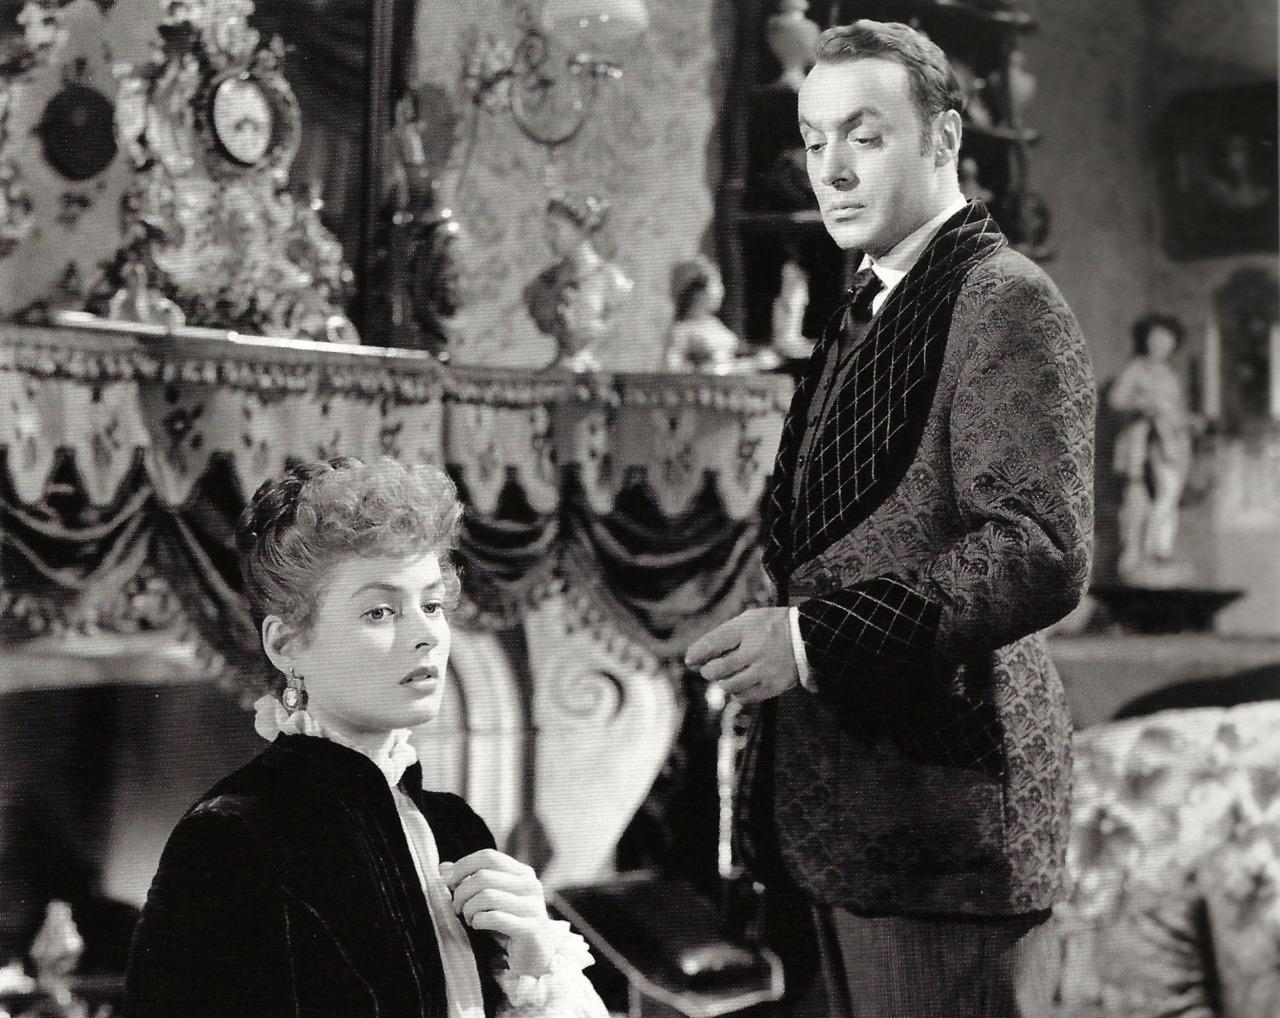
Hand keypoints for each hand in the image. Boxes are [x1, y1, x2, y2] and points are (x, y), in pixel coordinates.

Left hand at [440, 849, 556, 974]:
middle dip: (461, 892)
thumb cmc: (508, 927)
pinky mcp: (530, 928)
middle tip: (456, 907)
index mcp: (522, 873)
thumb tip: (444, 868)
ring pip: (487, 895)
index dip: (463, 866)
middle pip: (484, 875)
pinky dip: (479, 921)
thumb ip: (468, 883)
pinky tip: (478, 926)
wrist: (535, 959)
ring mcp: (532, 906)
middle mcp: (531, 885)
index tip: (446, 881)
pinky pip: (495, 917)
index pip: (488, 856)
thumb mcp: (488, 902)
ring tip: (469, 918)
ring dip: (469, 908)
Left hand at [684, 607, 797, 703]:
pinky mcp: (773, 686)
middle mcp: (756, 650)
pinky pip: (744, 697)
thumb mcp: (748, 620)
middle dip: (708, 671)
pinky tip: (741, 683)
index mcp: (747, 629)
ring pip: (728, 686)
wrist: (808, 638)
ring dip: (722, 682)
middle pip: (717, 670)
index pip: (713, 644)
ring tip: (728, 674)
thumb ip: (723, 636)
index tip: (689, 659)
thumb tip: (695, 657)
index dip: (696, 654)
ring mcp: (765, 670)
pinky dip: (737, 692)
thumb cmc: (770, 627)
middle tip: (710, 668)